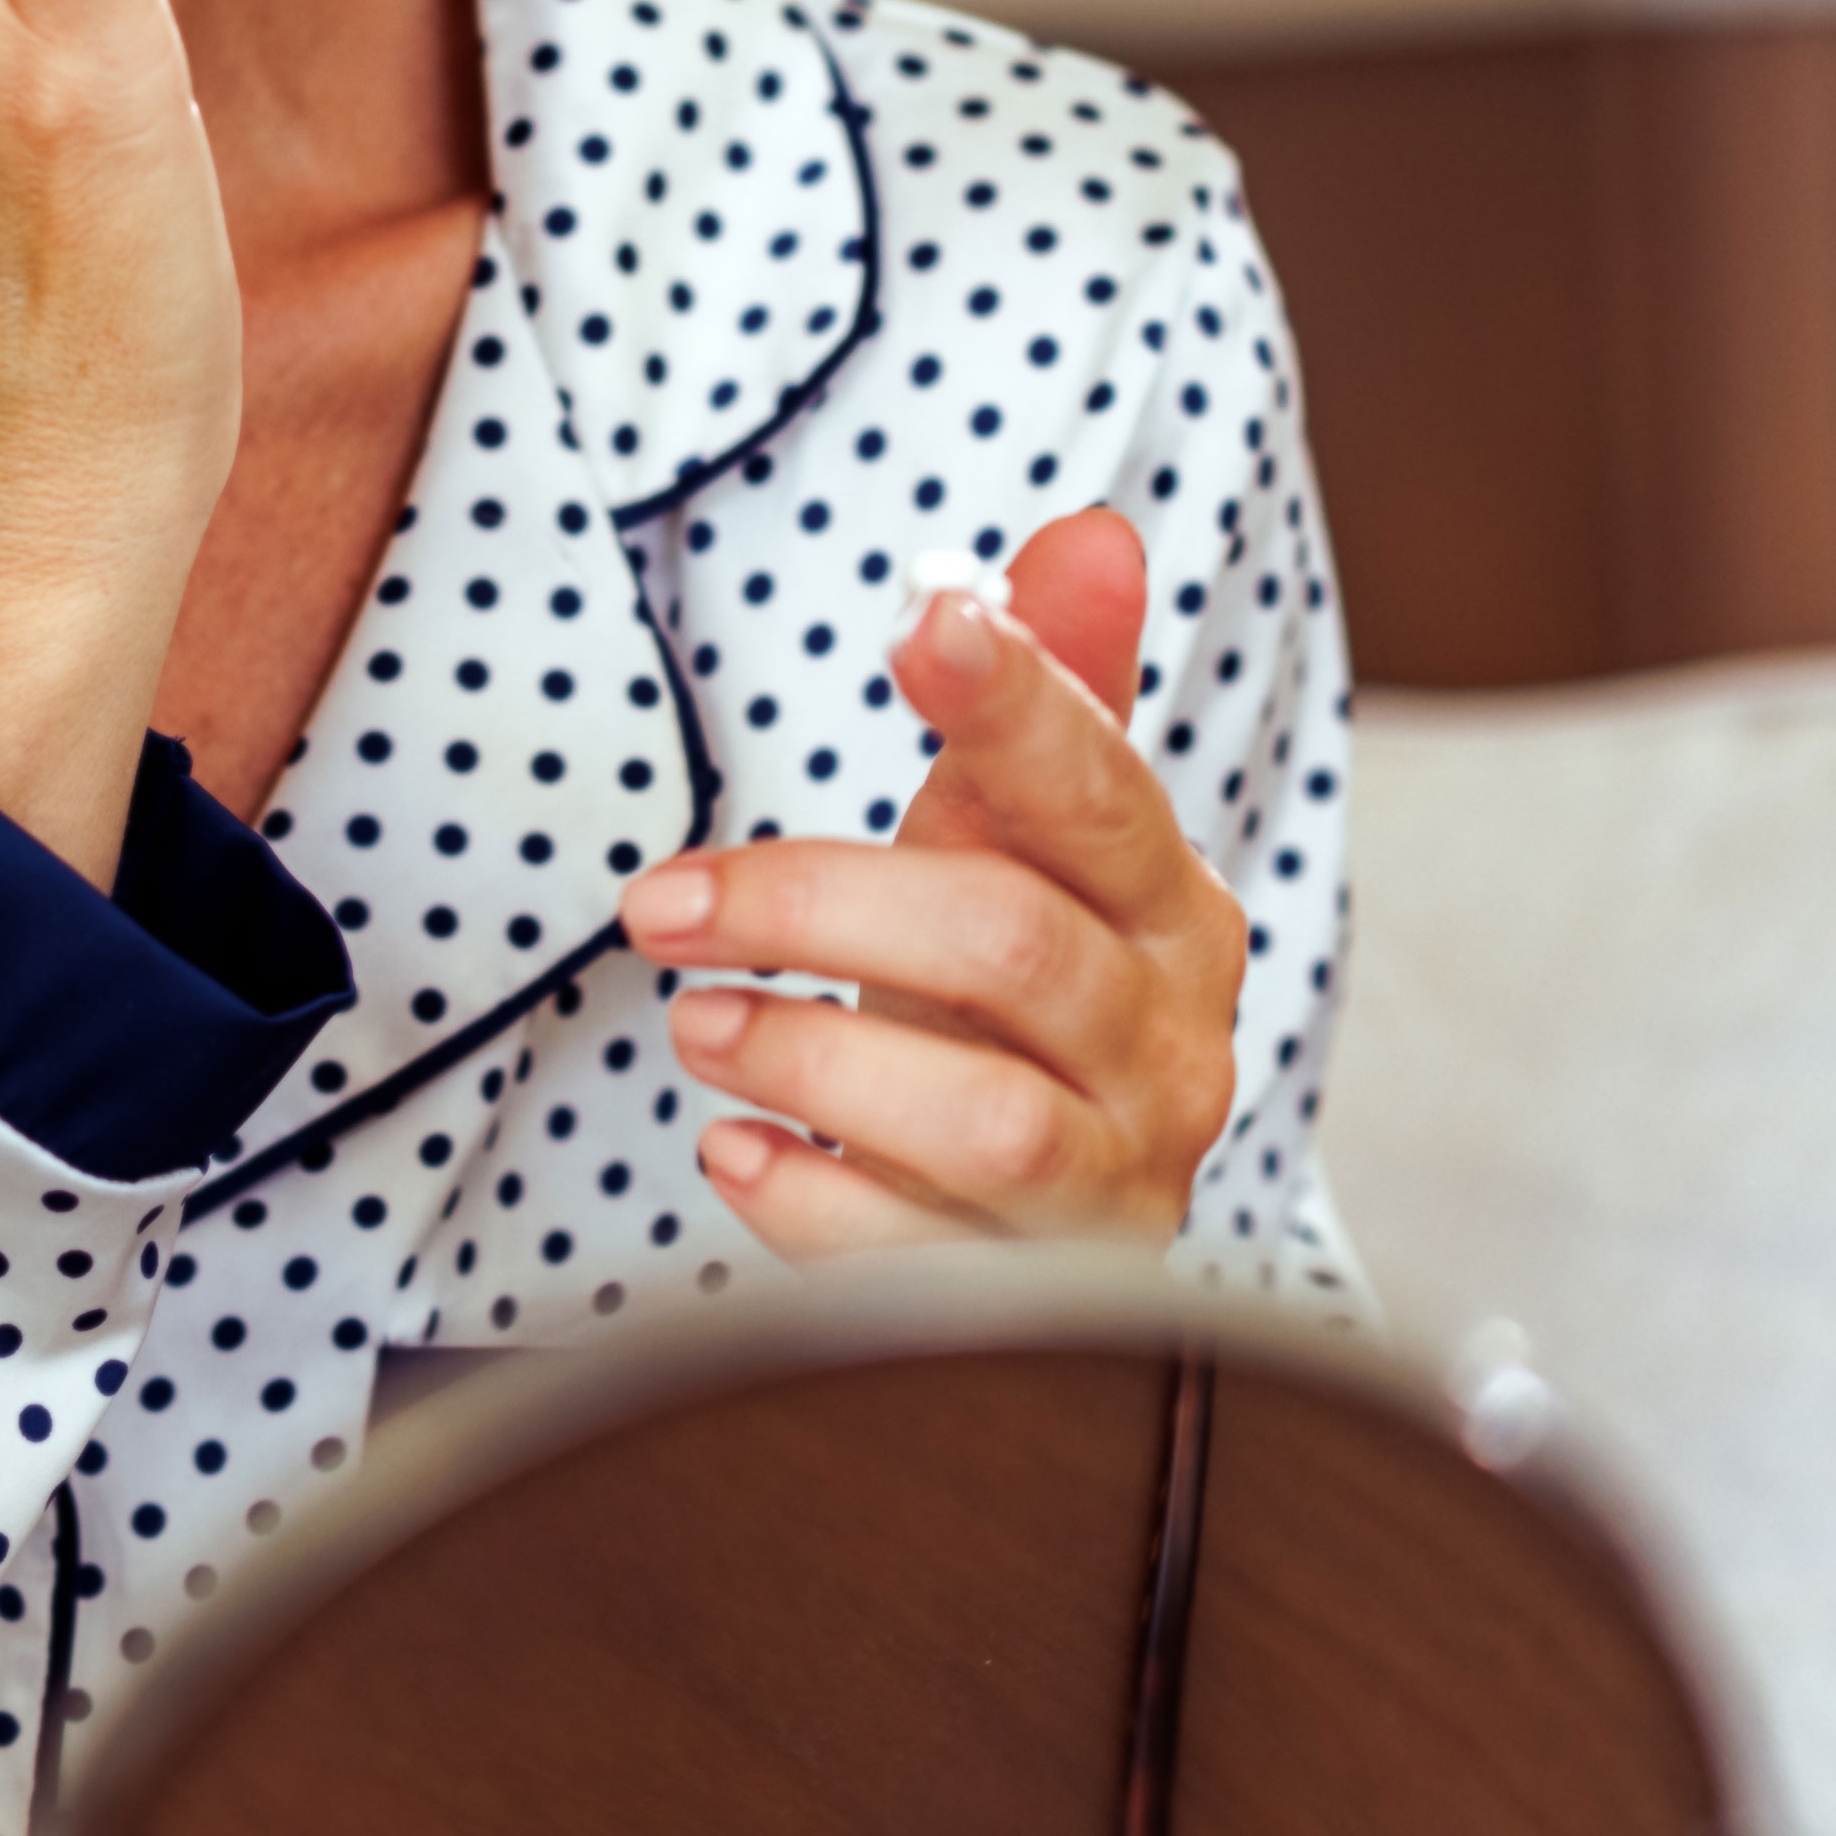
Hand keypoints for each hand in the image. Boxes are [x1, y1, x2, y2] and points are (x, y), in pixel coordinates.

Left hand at [632, 508, 1251, 1255]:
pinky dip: (808, 1200)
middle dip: (811, 904)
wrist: (1046, 1234)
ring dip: (811, 1056)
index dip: (1018, 700)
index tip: (922, 615)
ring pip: (984, 1119)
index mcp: (1173, 910)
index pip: (1100, 787)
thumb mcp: (1026, 856)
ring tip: (696, 1019)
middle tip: (661, 901)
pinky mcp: (1039, 1303)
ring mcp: (1120, 1185)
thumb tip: (1086, 532)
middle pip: (1008, 945)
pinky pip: (922, 1262)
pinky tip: (732, 1152)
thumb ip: (1052, 706)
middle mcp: (1172, 1047)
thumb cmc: (1016, 1011)